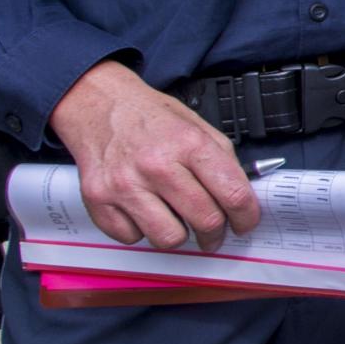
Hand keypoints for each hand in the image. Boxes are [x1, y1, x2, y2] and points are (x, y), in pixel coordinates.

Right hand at [49, 60, 261, 251]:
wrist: (98, 105)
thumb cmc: (148, 117)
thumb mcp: (197, 125)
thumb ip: (222, 161)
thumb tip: (242, 196)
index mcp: (189, 143)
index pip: (233, 194)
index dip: (246, 217)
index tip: (245, 224)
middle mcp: (157, 165)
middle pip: (205, 221)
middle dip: (216, 234)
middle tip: (213, 232)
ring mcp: (125, 185)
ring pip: (169, 238)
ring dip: (178, 234)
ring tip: (175, 219)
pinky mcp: (99, 200)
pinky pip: (131, 238)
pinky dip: (140, 231)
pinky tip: (143, 212)